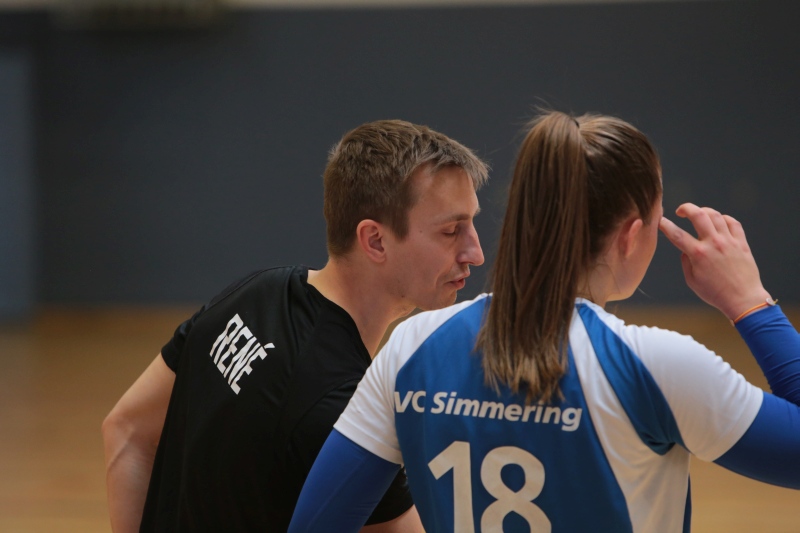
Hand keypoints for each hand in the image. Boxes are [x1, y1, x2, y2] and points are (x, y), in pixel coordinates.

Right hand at [658, 203, 771, 320]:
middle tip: (681, 211)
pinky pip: (733, 223)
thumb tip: (685, 250)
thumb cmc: (715, 293)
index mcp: (698, 255)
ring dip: (704, 211)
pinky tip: (718, 222)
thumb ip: (685, 263)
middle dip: (686, 208)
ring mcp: (729, 242)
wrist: (743, 299)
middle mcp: (713, 244)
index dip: (665, 225)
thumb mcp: (692, 281)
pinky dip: (723, 218)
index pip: (677, 234)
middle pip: (698, 215)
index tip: (659, 220)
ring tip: (699, 215)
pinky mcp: (741, 243)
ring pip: (716, 215)